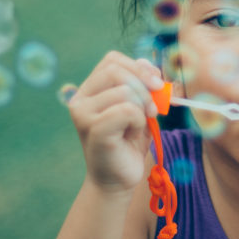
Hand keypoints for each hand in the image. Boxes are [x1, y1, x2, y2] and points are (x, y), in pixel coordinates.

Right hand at [69, 51, 164, 195]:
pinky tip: (132, 135)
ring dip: (142, 109)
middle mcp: (81, 98)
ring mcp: (83, 114)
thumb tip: (150, 64)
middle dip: (144, 85)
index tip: (157, 83)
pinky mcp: (93, 129)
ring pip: (125, 91)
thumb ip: (145, 85)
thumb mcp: (141, 108)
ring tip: (138, 126)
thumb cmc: (129, 142)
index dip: (138, 67)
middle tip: (153, 108)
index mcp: (90, 89)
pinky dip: (138, 121)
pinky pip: (127, 110)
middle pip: (116, 70)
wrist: (118, 178)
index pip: (112, 60)